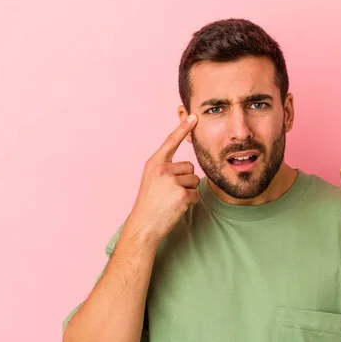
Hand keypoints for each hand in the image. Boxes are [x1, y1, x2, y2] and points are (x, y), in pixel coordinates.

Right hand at [125, 114, 199, 241]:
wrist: (144, 224)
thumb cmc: (150, 203)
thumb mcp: (152, 179)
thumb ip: (165, 168)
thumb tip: (188, 165)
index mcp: (154, 163)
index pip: (171, 142)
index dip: (183, 128)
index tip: (194, 116)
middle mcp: (162, 169)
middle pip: (190, 166)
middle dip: (185, 180)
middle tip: (169, 193)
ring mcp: (172, 182)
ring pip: (194, 180)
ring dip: (188, 191)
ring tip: (172, 199)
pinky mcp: (182, 195)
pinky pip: (196, 194)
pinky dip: (190, 202)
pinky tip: (177, 207)